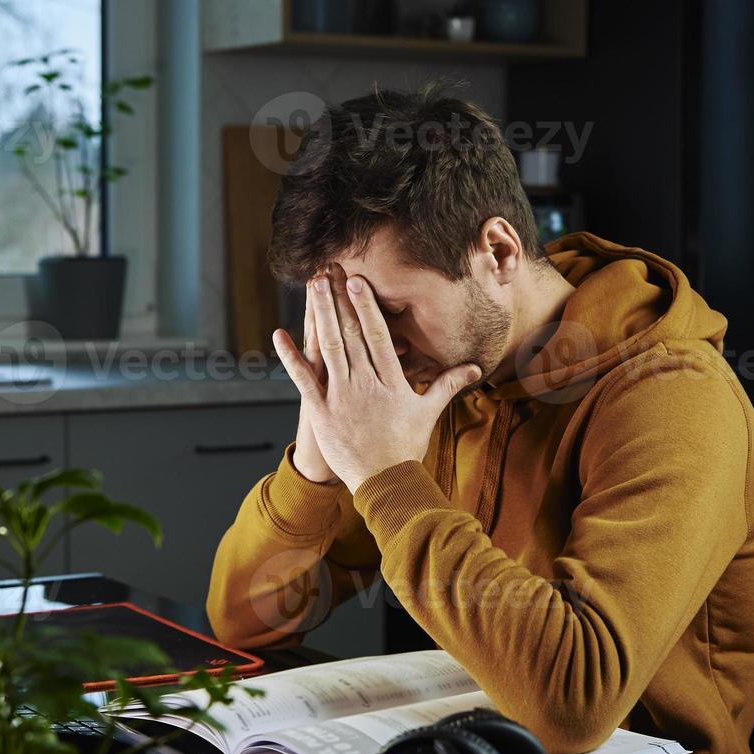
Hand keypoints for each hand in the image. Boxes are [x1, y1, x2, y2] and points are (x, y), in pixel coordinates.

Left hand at [273, 265, 481, 494]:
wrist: (386, 484)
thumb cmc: (407, 448)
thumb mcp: (429, 413)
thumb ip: (447, 384)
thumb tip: (473, 368)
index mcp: (392, 382)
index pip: (378, 336)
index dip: (366, 307)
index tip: (358, 281)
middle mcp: (366, 385)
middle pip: (351, 335)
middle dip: (341, 300)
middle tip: (331, 270)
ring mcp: (343, 398)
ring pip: (329, 349)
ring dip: (320, 315)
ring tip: (314, 286)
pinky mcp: (323, 414)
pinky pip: (304, 381)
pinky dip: (291, 358)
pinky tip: (280, 334)